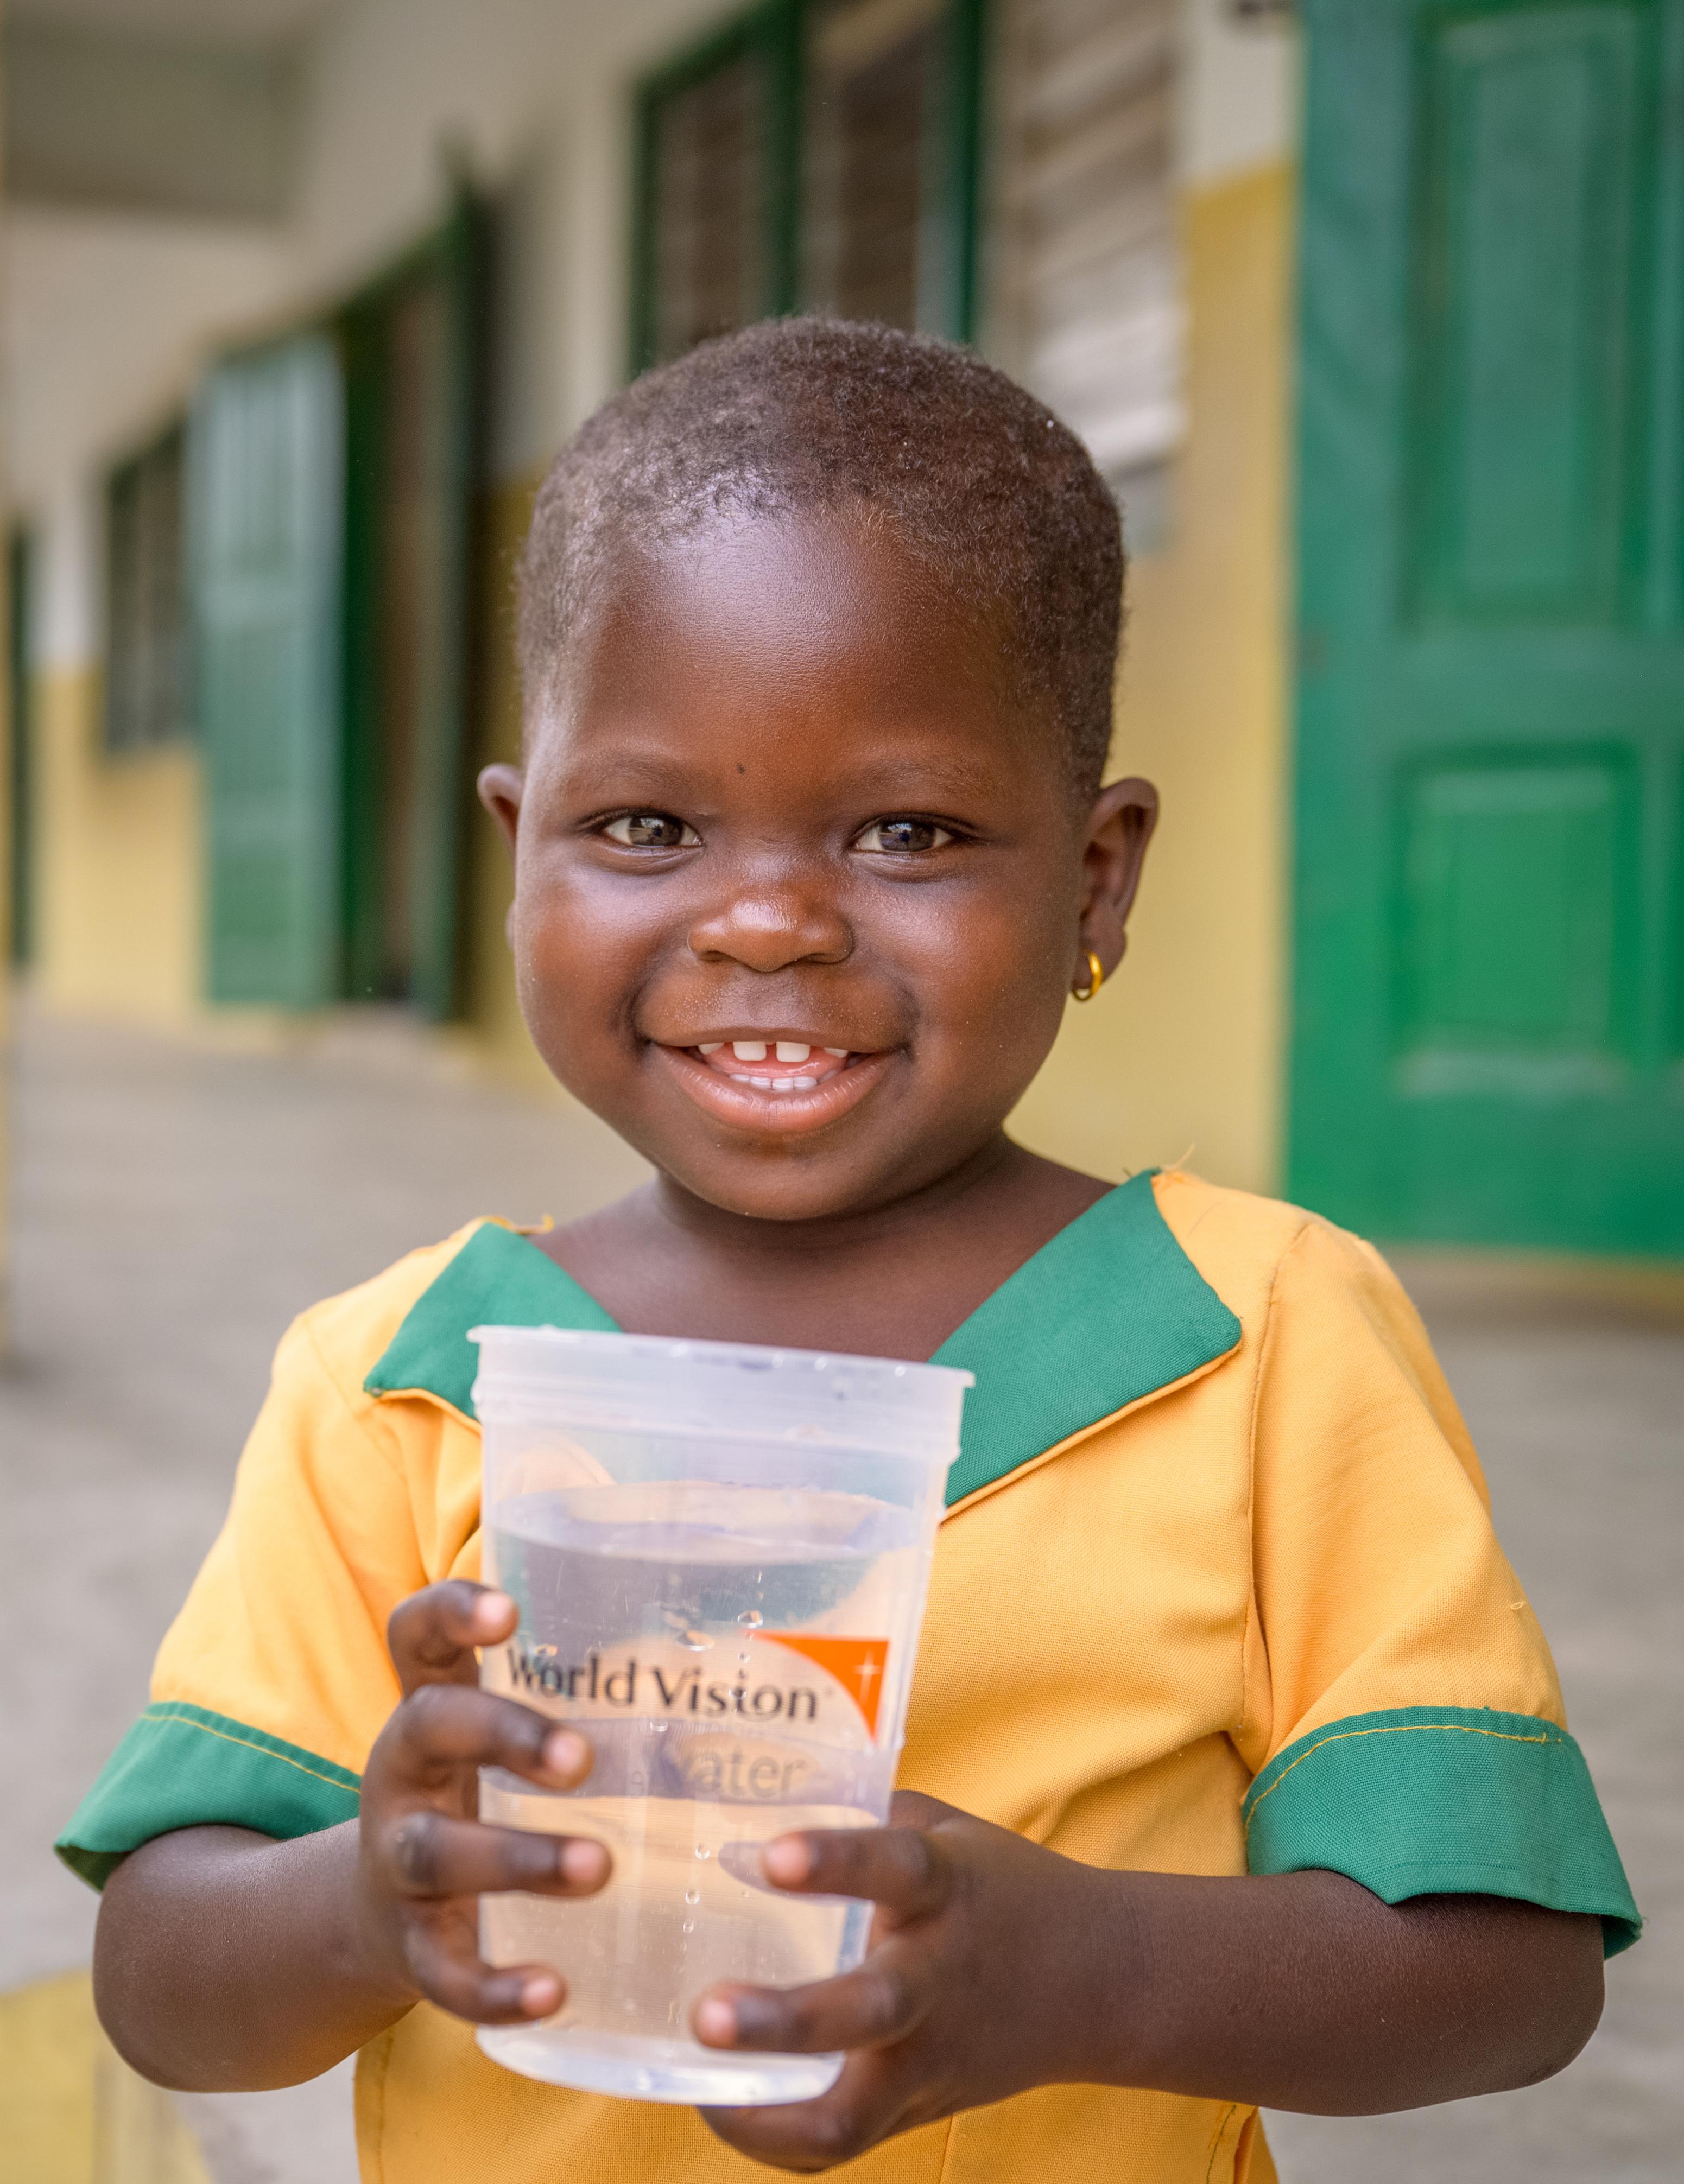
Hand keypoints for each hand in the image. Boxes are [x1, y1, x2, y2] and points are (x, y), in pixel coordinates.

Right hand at [353, 1580, 610, 2024]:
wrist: (378, 1915)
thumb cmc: (484, 1795)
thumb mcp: (508, 1737)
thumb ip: (587, 1697)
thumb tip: (732, 1652)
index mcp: (434, 1704)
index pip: (419, 1634)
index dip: (451, 1612)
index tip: (508, 1610)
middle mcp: (404, 1771)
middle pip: (430, 1728)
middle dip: (505, 1736)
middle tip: (582, 1758)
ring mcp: (399, 1859)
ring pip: (437, 1851)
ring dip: (518, 1860)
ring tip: (598, 1866)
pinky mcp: (412, 1945)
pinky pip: (445, 1969)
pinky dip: (496, 1985)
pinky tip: (554, 1991)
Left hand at [689, 1792, 1108, 2171]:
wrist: (1099, 1978)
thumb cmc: (997, 1887)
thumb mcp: (939, 1830)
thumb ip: (855, 1817)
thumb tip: (742, 1811)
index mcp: (948, 1889)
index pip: (895, 1868)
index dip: (834, 1862)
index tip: (770, 1854)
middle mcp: (940, 1979)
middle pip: (870, 2010)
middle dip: (785, 2020)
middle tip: (705, 2014)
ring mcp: (932, 2058)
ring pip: (853, 2111)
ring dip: (770, 2110)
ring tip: (698, 2085)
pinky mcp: (919, 2109)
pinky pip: (842, 2144)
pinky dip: (780, 2140)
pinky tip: (720, 2107)